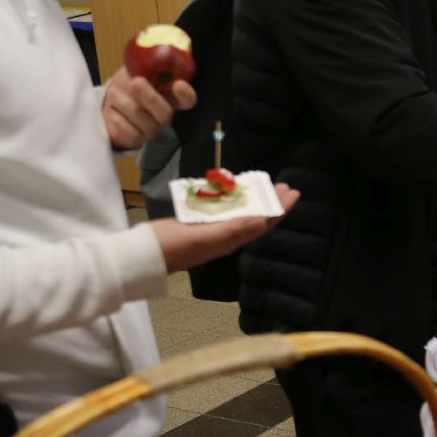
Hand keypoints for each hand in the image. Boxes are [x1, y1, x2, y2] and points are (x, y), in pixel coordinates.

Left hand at [103, 69, 196, 150]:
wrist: (109, 102)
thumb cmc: (127, 84)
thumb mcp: (136, 71)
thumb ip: (145, 66)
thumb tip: (147, 51)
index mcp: (170, 97)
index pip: (187, 100)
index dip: (186, 94)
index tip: (178, 84)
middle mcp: (163, 115)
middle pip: (164, 112)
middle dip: (149, 97)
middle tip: (136, 82)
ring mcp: (151, 129)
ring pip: (141, 119)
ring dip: (125, 103)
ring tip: (114, 93)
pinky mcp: (135, 139)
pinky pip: (126, 130)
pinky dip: (115, 116)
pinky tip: (112, 109)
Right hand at [148, 184, 298, 271]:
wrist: (144, 252)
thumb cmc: (175, 246)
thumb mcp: (207, 238)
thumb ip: (234, 230)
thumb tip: (263, 222)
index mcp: (231, 240)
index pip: (263, 224)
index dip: (279, 210)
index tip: (292, 193)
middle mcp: (225, 235)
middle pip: (255, 217)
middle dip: (271, 202)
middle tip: (284, 185)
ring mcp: (211, 229)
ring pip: (239, 211)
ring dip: (253, 198)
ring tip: (264, 184)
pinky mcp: (197, 222)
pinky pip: (221, 208)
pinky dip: (230, 197)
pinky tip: (232, 187)